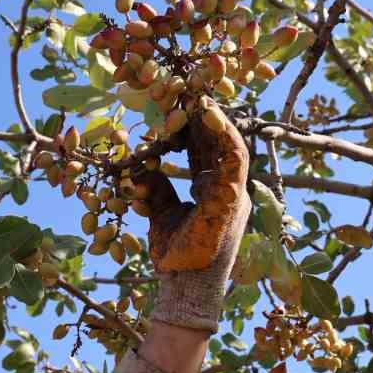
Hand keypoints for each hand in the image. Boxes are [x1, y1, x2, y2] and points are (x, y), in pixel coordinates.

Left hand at [134, 110, 251, 332]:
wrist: (184, 285)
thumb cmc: (175, 255)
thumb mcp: (160, 214)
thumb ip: (154, 190)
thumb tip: (138, 170)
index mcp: (213, 191)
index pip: (205, 150)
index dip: (194, 126)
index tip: (178, 103)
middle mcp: (227, 188)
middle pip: (218, 142)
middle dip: (205, 115)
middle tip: (188, 87)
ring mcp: (233, 193)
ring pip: (231, 144)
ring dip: (217, 117)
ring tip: (201, 92)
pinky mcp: (233, 199)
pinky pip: (234, 159)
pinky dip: (224, 135)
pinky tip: (210, 114)